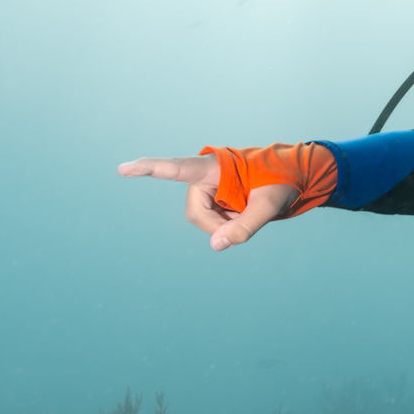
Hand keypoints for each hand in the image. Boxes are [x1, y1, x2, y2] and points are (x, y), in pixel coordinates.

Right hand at [118, 155, 298, 250]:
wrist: (290, 178)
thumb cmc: (281, 182)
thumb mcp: (269, 205)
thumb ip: (246, 226)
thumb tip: (216, 246)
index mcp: (213, 166)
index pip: (176, 168)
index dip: (149, 169)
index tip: (123, 169)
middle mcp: (203, 177)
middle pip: (196, 214)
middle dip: (220, 225)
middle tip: (247, 218)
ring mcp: (206, 190)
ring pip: (203, 222)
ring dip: (226, 224)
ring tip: (247, 210)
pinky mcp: (211, 200)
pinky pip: (213, 224)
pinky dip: (229, 225)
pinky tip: (243, 212)